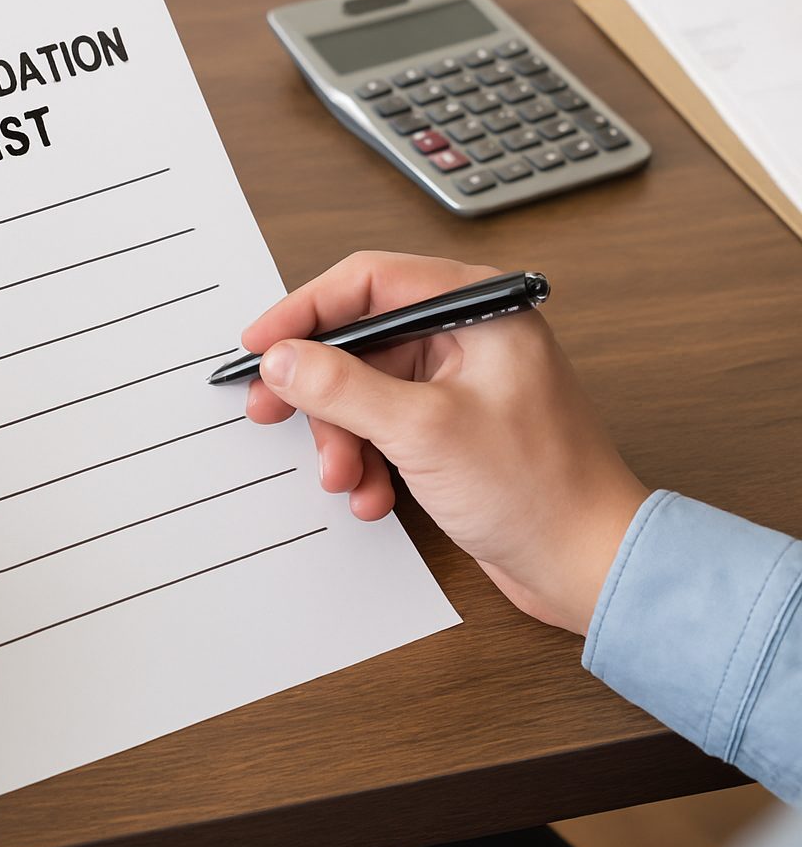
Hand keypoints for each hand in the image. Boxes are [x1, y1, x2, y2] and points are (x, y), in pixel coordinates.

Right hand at [243, 251, 648, 634]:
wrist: (587, 564)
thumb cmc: (539, 489)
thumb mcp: (422, 430)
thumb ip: (342, 387)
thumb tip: (281, 358)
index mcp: (476, 309)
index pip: (367, 282)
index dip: (303, 311)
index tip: (258, 347)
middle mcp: (468, 336)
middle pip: (359, 341)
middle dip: (319, 392)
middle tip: (271, 413)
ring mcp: (460, 383)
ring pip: (364, 391)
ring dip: (344, 438)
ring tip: (345, 477)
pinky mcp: (453, 426)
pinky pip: (385, 427)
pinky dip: (369, 459)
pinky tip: (375, 495)